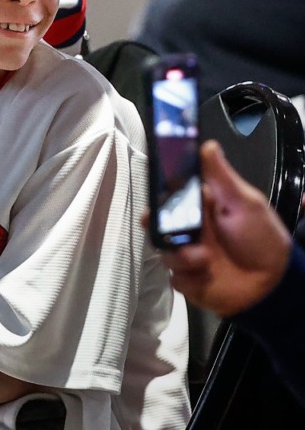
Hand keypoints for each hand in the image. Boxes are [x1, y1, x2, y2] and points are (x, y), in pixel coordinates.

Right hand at [156, 140, 292, 317]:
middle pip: (157, 224)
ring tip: (205, 260)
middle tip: (166, 230)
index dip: (159, 195)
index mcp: (199, 209)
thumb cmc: (262, 239)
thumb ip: (223, 177)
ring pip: (164, 251)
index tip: (156, 196)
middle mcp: (188, 231)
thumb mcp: (246, 204)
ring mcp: (185, 255)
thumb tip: (207, 144)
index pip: (169, 196)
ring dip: (181, 256)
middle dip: (156, 226)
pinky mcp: (186, 279)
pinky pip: (174, 276)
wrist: (273, 284)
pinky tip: (204, 277)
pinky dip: (187, 277)